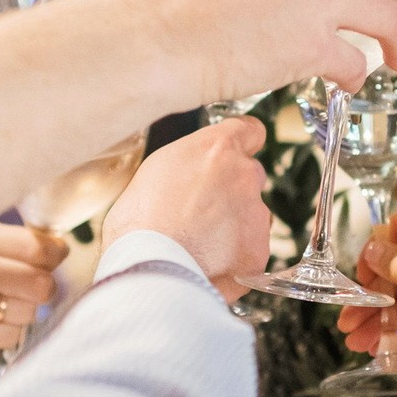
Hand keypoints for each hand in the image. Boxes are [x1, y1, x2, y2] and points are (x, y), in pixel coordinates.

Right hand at [0, 222, 68, 355]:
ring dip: (21, 313)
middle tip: (26, 289)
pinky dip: (4, 333)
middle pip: (41, 283)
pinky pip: (8, 337)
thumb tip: (50, 249)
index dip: (53, 256)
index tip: (48, 261)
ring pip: (27, 313)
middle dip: (40, 289)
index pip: (39, 246)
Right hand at [103, 118, 271, 298]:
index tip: (238, 152)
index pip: (250, 131)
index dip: (243, 143)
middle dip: (233, 190)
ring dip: (235, 224)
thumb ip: (189, 164)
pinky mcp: (258, 249)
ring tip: (200, 242)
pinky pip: (252, 248)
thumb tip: (196, 172)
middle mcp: (243, 175)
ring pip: (253, 214)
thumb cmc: (137, 221)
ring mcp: (256, 213)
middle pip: (250, 175)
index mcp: (216, 149)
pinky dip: (236, 256)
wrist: (147, 266)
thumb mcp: (156, 170)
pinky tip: (209, 262)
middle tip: (203, 211)